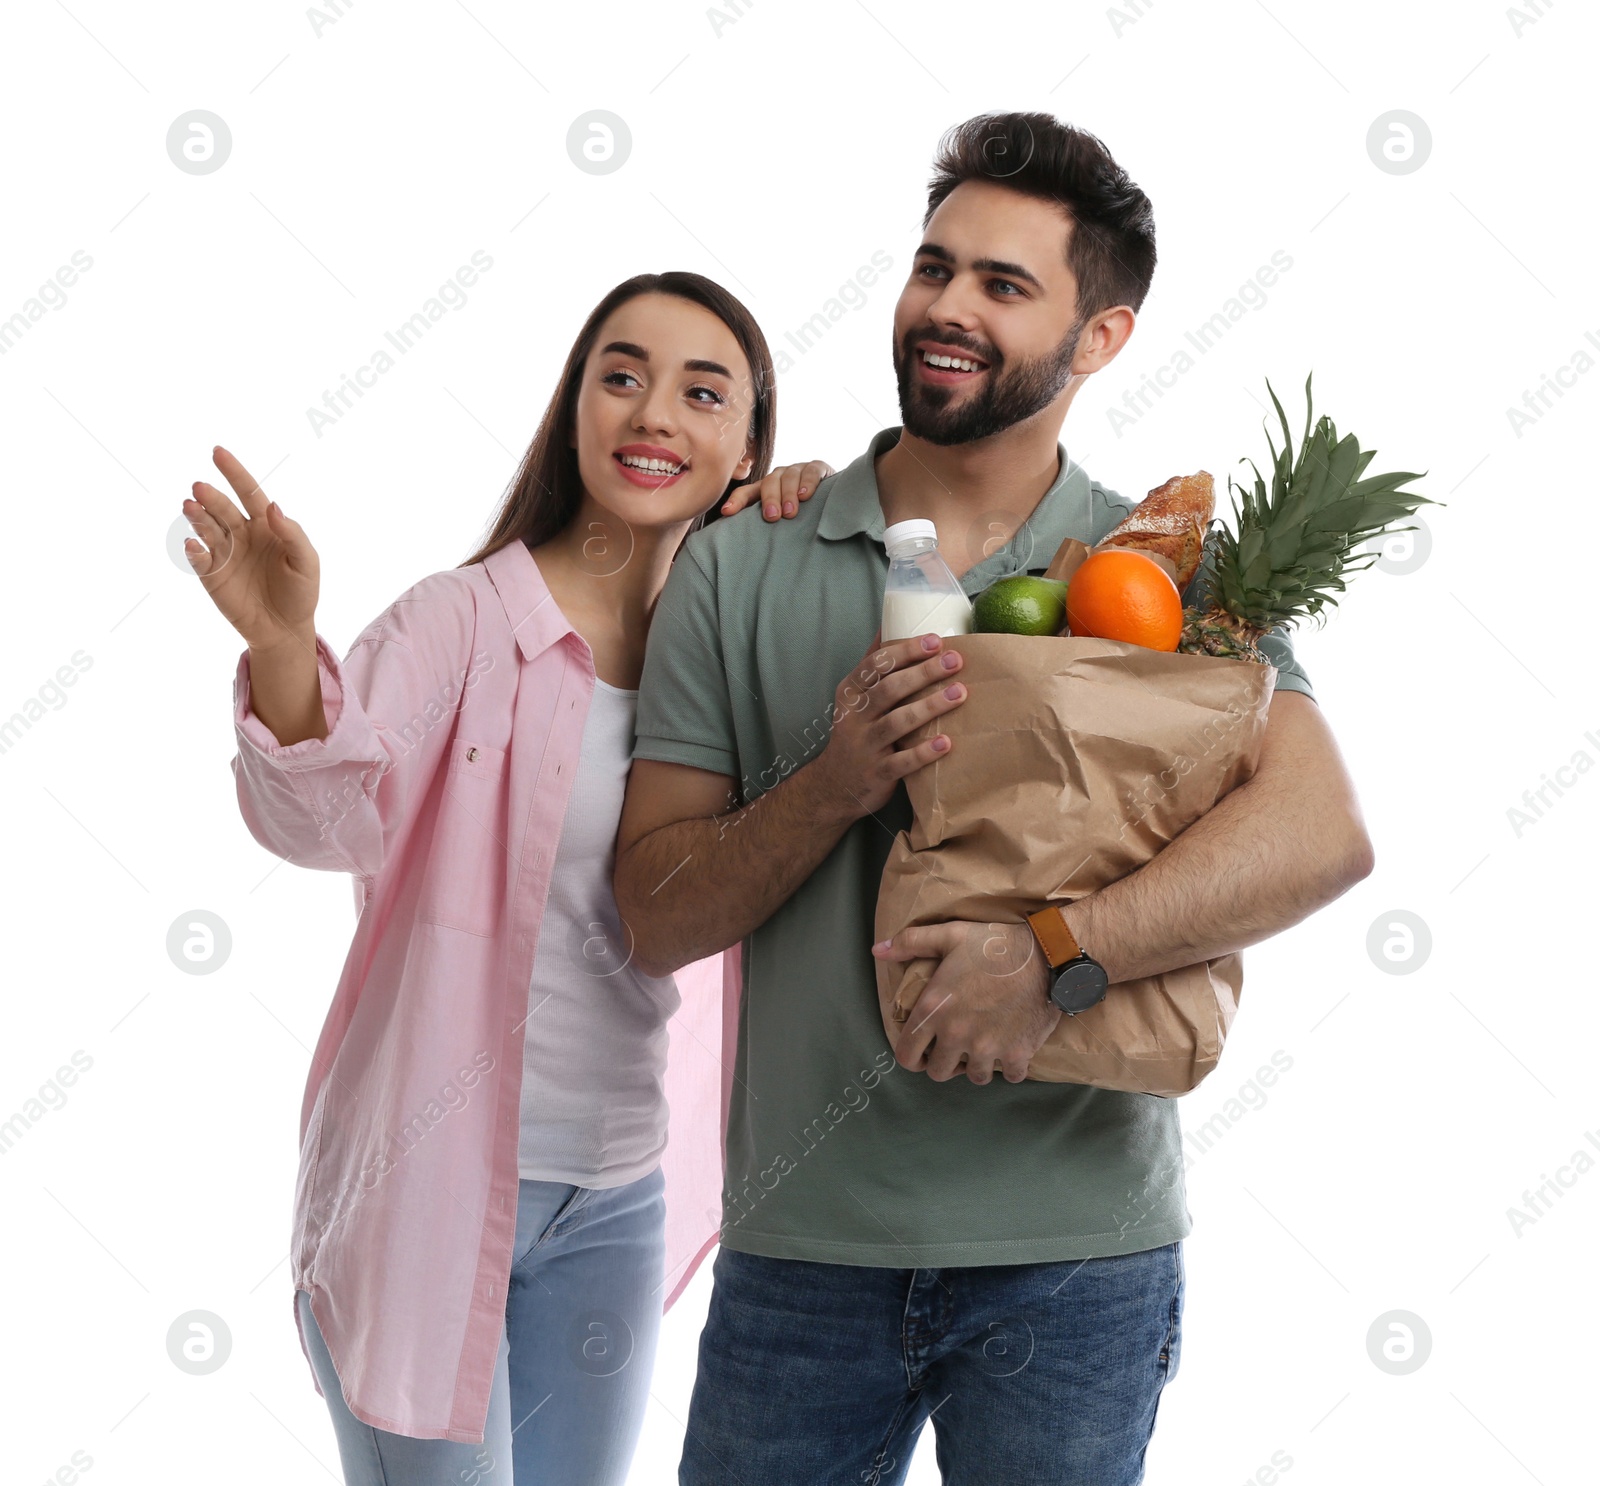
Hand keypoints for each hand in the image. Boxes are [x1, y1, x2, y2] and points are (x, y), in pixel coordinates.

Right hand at [182, 446, 319, 649]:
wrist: (286, 629)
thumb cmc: (301, 592)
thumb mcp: (306, 562)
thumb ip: (292, 534)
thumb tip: (273, 506)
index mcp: (265, 525)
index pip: (249, 493)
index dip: (234, 472)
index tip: (217, 452)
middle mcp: (241, 534)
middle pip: (223, 509)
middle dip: (212, 497)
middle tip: (200, 489)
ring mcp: (224, 553)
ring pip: (207, 528)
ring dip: (198, 517)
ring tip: (191, 507)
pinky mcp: (212, 575)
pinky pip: (199, 559)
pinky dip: (194, 550)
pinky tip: (194, 544)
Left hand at [720, 459, 833, 519]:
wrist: (835, 498)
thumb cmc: (804, 514)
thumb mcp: (782, 519)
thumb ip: (765, 525)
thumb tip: (741, 546)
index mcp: (766, 489)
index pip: (747, 492)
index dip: (736, 501)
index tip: (727, 513)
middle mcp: (780, 477)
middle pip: (769, 483)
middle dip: (770, 499)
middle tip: (772, 517)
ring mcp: (798, 470)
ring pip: (789, 477)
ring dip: (789, 494)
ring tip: (790, 512)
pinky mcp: (818, 468)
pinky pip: (811, 471)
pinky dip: (808, 483)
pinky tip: (806, 496)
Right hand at [806, 631, 967, 820]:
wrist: (835, 785)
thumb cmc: (855, 732)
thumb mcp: (855, 696)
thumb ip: (873, 663)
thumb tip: (888, 621)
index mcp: (851, 692)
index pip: (876, 665)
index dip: (905, 651)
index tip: (935, 640)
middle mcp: (855, 717)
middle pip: (889, 689)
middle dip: (923, 673)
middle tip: (954, 660)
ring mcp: (865, 746)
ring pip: (897, 723)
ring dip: (929, 707)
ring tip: (960, 694)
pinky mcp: (877, 773)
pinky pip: (902, 762)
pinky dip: (923, 753)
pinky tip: (946, 743)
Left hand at [871, 921, 1058, 1084]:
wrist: (1046, 955)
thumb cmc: (995, 944)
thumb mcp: (949, 935)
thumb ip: (910, 942)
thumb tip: (878, 950)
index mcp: (935, 1010)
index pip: (906, 1055)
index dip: (910, 1055)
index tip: (920, 1049)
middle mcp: (957, 1035)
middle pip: (938, 1072)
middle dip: (942, 1061)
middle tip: (953, 1046)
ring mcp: (988, 1048)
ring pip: (974, 1077)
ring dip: (975, 1065)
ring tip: (981, 1046)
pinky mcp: (1018, 1054)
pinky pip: (1010, 1076)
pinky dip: (1009, 1067)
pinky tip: (1010, 1049)